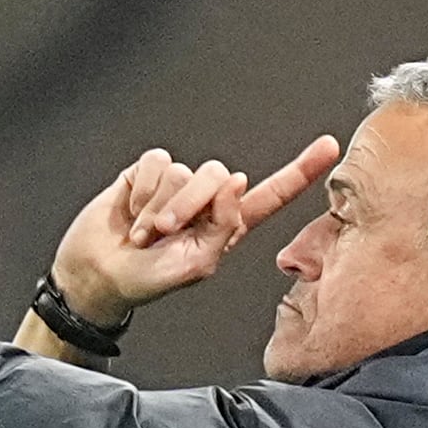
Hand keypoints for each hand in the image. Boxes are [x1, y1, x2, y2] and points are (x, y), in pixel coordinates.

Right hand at [48, 136, 340, 321]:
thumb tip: (235, 179)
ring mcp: (176, 184)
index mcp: (227, 224)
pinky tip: (131, 213)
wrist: (97, 275)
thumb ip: (223, 225)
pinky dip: (142, 192)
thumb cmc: (148, 279)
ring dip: (159, 206)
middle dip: (190, 206)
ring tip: (143, 233)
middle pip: (220, 176)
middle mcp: (205, 199)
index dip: (300, 172)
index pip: (271, 195)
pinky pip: (155, 164)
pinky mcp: (146, 173)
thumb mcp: (196, 263)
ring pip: (184, 171)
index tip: (330, 148)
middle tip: (164, 233)